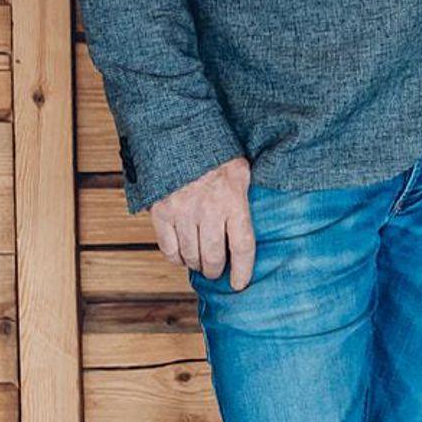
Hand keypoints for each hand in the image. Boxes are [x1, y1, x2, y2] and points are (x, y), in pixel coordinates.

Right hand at [150, 156, 255, 290]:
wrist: (179, 137)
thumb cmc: (216, 155)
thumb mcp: (242, 171)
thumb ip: (247, 196)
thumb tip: (260, 216)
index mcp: (234, 200)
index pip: (242, 245)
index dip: (242, 269)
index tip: (240, 284)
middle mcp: (209, 211)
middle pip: (214, 256)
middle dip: (216, 269)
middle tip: (218, 271)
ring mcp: (183, 213)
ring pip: (191, 255)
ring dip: (197, 264)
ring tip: (202, 263)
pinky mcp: (161, 213)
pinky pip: (168, 248)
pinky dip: (176, 258)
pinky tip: (182, 257)